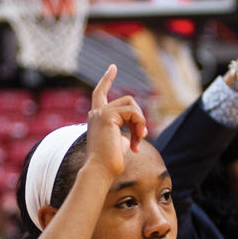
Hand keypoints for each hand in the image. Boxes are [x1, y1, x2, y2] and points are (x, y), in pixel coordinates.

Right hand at [84, 65, 147, 179]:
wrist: (102, 171)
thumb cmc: (111, 163)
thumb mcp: (121, 144)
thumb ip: (126, 133)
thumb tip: (138, 132)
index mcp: (97, 119)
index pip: (100, 93)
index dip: (107, 79)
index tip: (113, 67)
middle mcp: (96, 113)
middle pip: (127, 101)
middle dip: (139, 118)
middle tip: (142, 137)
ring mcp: (100, 113)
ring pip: (132, 105)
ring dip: (141, 122)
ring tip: (140, 139)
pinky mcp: (107, 115)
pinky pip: (133, 112)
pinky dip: (140, 124)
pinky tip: (138, 139)